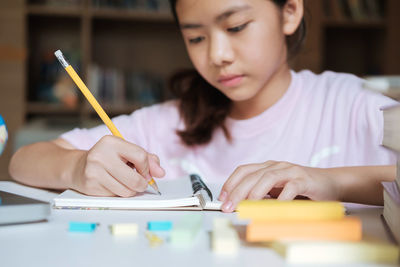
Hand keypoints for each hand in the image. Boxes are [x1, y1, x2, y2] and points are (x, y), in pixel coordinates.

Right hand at [71, 135, 164, 196]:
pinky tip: (112, 185)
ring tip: (124, 182)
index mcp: (111, 142)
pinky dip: (119, 193)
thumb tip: (160, 172)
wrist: (78, 167)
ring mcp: (94, 172)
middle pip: (135, 179)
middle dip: (142, 184)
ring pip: (127, 191)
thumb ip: (147, 159)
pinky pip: (116, 196)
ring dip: (131, 190)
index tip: (145, 172)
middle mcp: (100, 155)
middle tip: (140, 182)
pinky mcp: (91, 186)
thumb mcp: (126, 152)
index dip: (147, 168)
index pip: (140, 157)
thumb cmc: (108, 158)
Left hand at [218, 161, 339, 211]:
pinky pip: (291, 187)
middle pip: (252, 175)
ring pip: (268, 177)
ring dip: (255, 192)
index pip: (243, 170)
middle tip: (229, 206)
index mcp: (267, 167)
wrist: (330, 183)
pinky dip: (282, 198)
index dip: (230, 183)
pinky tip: (274, 208)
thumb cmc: (300, 189)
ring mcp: (291, 171)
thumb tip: (240, 207)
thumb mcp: (277, 191)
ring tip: (246, 205)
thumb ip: (262, 196)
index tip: (222, 199)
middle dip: (237, 191)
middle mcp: (277, 166)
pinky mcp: (305, 179)